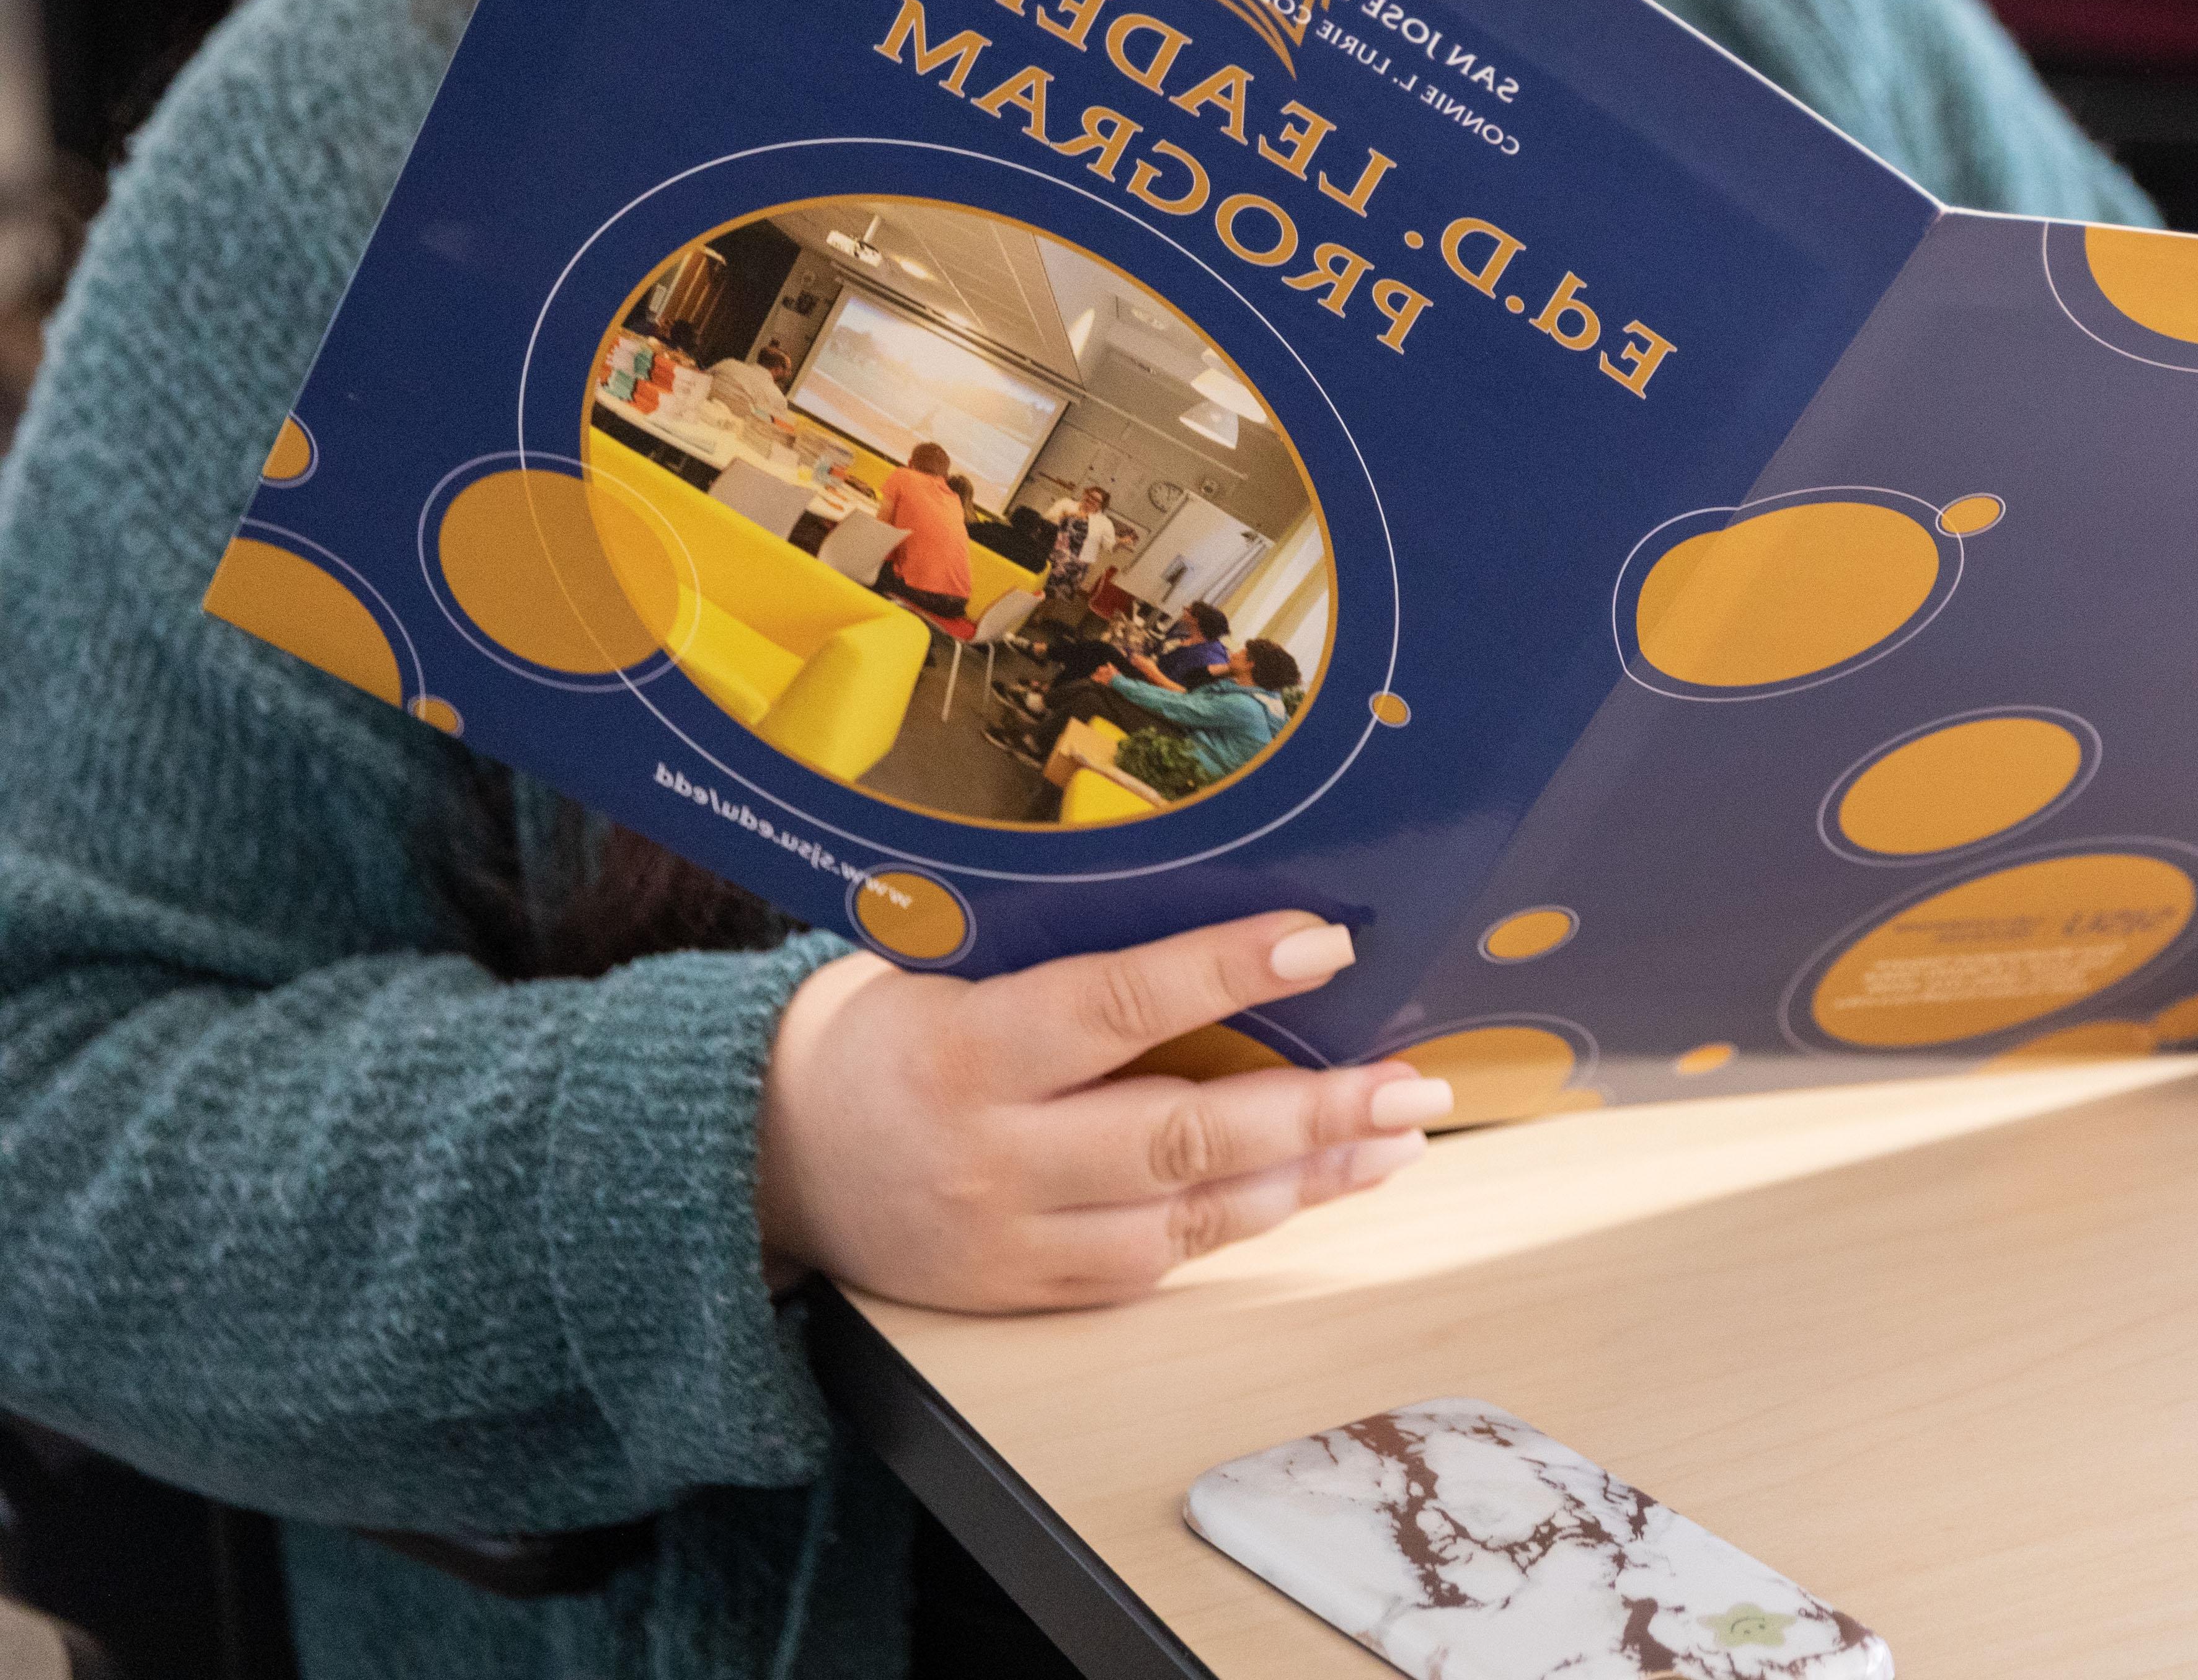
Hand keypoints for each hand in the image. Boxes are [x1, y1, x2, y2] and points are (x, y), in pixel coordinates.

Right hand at [756, 912, 1454, 1310]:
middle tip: (1414, 1084)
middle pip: (1178, 1136)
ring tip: (1398, 1136)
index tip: (1325, 940)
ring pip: (1186, 1217)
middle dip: (1314, 1109)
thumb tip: (1222, 920)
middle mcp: (991, 1156)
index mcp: (966, 1049)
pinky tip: (1315, 1185)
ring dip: (1307, 1176)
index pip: (1118, 1003)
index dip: (1227, 970)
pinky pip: (1155, 1265)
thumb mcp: (949, 970)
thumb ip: (1066, 958)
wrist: (765, 1152)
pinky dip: (1245, 1225)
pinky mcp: (1021, 1294)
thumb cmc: (887, 1030)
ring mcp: (1007, 1239)